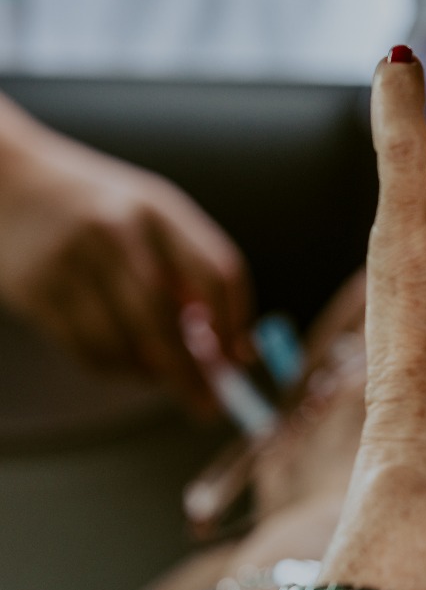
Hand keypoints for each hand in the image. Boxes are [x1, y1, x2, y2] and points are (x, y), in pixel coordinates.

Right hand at [0, 125, 251, 408]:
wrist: (9, 183)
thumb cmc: (101, 210)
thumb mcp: (151, 219)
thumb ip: (189, 271)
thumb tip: (231, 347)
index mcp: (160, 210)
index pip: (217, 271)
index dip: (235, 322)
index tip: (239, 360)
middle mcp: (118, 231)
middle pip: (166, 318)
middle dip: (191, 372)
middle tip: (207, 407)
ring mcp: (72, 260)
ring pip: (122, 341)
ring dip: (148, 373)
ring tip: (159, 377)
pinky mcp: (36, 288)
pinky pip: (84, 347)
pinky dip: (111, 368)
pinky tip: (122, 365)